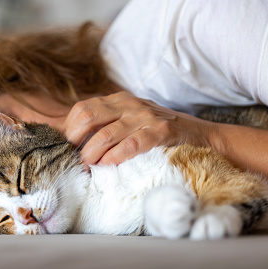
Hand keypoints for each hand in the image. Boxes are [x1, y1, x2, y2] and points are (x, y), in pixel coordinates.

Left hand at [62, 91, 212, 165]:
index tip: (63, 148)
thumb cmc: (160, 133)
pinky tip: (107, 166)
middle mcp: (130, 104)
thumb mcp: (132, 122)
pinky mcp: (162, 131)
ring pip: (106, 133)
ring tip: (85, 168)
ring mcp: (146, 116)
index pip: (83, 109)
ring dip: (91, 154)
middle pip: (88, 116)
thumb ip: (107, 126)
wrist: (203, 136)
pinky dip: (115, 157)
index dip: (69, 129)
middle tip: (70, 159)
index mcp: (119, 100)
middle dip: (74, 140)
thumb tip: (73, 142)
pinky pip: (132, 144)